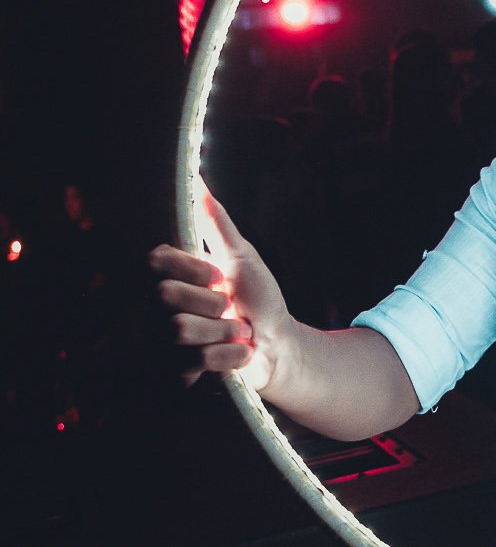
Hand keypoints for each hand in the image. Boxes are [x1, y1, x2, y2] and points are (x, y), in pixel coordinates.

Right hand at [149, 183, 291, 390]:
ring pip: (179, 329)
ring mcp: (163, 344)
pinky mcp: (175, 374)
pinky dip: (230, 356)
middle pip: (166, 296)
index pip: (155, 261)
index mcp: (172, 278)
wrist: (278, 345)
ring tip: (234, 332)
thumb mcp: (242, 257)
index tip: (220, 277)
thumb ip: (218, 223)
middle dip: (214, 303)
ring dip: (224, 331)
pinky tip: (236, 356)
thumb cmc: (260, 299)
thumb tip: (199, 183)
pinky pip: (195, 361)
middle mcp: (159, 310)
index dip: (195, 270)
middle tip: (229, 309)